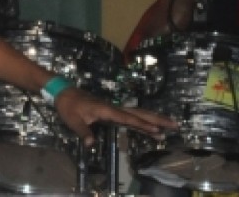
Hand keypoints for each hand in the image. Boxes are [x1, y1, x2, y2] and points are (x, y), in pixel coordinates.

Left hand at [54, 87, 177, 145]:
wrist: (63, 92)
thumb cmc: (68, 106)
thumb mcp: (72, 120)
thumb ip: (83, 132)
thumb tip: (90, 145)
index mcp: (106, 109)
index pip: (128, 118)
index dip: (142, 124)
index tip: (157, 130)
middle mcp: (114, 108)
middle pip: (139, 113)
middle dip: (157, 120)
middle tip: (175, 125)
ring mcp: (114, 109)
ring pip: (137, 113)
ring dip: (153, 119)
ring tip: (170, 126)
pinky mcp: (112, 111)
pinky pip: (131, 116)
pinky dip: (142, 121)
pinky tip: (150, 127)